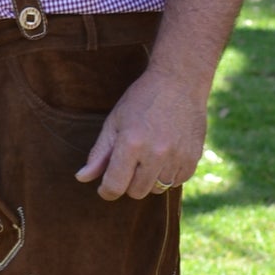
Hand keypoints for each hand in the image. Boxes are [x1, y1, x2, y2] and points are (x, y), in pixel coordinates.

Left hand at [75, 64, 207, 201]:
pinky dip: (168, 175)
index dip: (106, 191)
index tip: (105, 187)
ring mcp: (177, 157)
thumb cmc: (141, 100)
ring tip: (148, 155)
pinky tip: (165, 155)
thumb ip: (99, 153)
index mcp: (131, 143)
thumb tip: (82, 178)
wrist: (179, 82)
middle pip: (136, 192)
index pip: (115, 186)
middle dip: (128, 183)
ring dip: (149, 179)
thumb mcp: (114, 122)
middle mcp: (156, 154)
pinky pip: (176, 182)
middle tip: (128, 163)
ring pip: (157, 189)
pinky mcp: (193, 159)